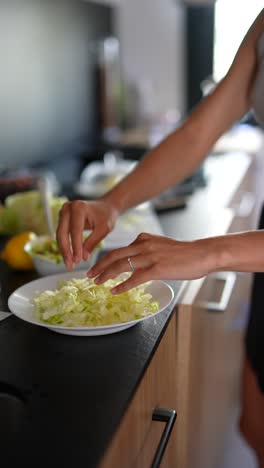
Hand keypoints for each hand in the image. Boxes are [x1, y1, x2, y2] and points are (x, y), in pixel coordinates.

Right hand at [56, 199, 118, 268]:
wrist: (106, 207)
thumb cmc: (107, 216)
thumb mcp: (104, 229)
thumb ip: (92, 242)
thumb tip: (83, 258)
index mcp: (79, 207)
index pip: (75, 230)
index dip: (75, 247)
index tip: (78, 260)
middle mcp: (68, 208)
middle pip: (62, 233)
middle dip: (66, 251)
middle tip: (70, 266)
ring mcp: (63, 212)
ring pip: (60, 235)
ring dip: (64, 250)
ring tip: (69, 264)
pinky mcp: (62, 217)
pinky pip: (61, 234)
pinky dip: (65, 246)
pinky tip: (69, 257)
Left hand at [87, 232, 214, 293]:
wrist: (203, 253)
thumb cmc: (185, 253)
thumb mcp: (161, 246)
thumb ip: (146, 252)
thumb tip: (135, 264)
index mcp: (143, 238)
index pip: (119, 249)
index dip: (105, 259)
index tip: (97, 267)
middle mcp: (143, 245)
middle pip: (114, 255)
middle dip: (99, 266)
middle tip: (89, 275)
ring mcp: (150, 256)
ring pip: (121, 265)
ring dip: (106, 275)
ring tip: (97, 283)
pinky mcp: (157, 268)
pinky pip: (135, 278)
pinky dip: (122, 285)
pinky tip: (114, 291)